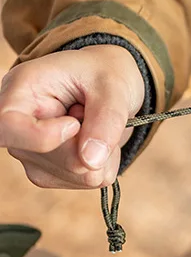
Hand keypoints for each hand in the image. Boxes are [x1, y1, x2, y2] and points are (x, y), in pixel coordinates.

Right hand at [0, 45, 144, 188]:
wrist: (109, 85)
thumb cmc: (104, 75)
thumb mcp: (112, 86)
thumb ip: (106, 119)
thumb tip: (91, 163)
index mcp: (20, 93)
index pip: (7, 129)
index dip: (43, 137)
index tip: (74, 124)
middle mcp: (18, 129)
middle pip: (57, 160)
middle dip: (91, 142)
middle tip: (92, 111)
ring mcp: (32, 155)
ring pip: (78, 174)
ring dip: (102, 152)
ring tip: (93, 122)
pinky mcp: (50, 173)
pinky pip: (90, 181)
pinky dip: (106, 162)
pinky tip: (95, 138)